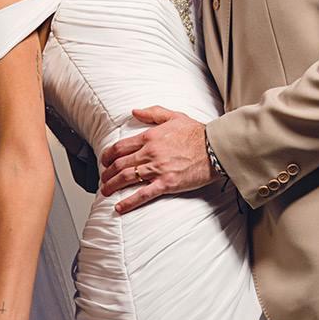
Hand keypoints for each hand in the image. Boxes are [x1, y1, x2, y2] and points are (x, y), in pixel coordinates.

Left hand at [98, 107, 214, 212]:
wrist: (215, 148)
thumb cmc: (197, 133)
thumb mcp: (174, 116)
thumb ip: (152, 113)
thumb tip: (135, 111)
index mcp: (149, 137)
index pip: (120, 147)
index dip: (108, 156)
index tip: (104, 161)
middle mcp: (150, 152)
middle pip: (119, 164)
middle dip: (107, 173)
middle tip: (103, 179)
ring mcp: (157, 169)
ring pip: (126, 178)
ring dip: (112, 186)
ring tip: (105, 192)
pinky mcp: (166, 183)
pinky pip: (143, 194)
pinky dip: (129, 202)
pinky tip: (119, 208)